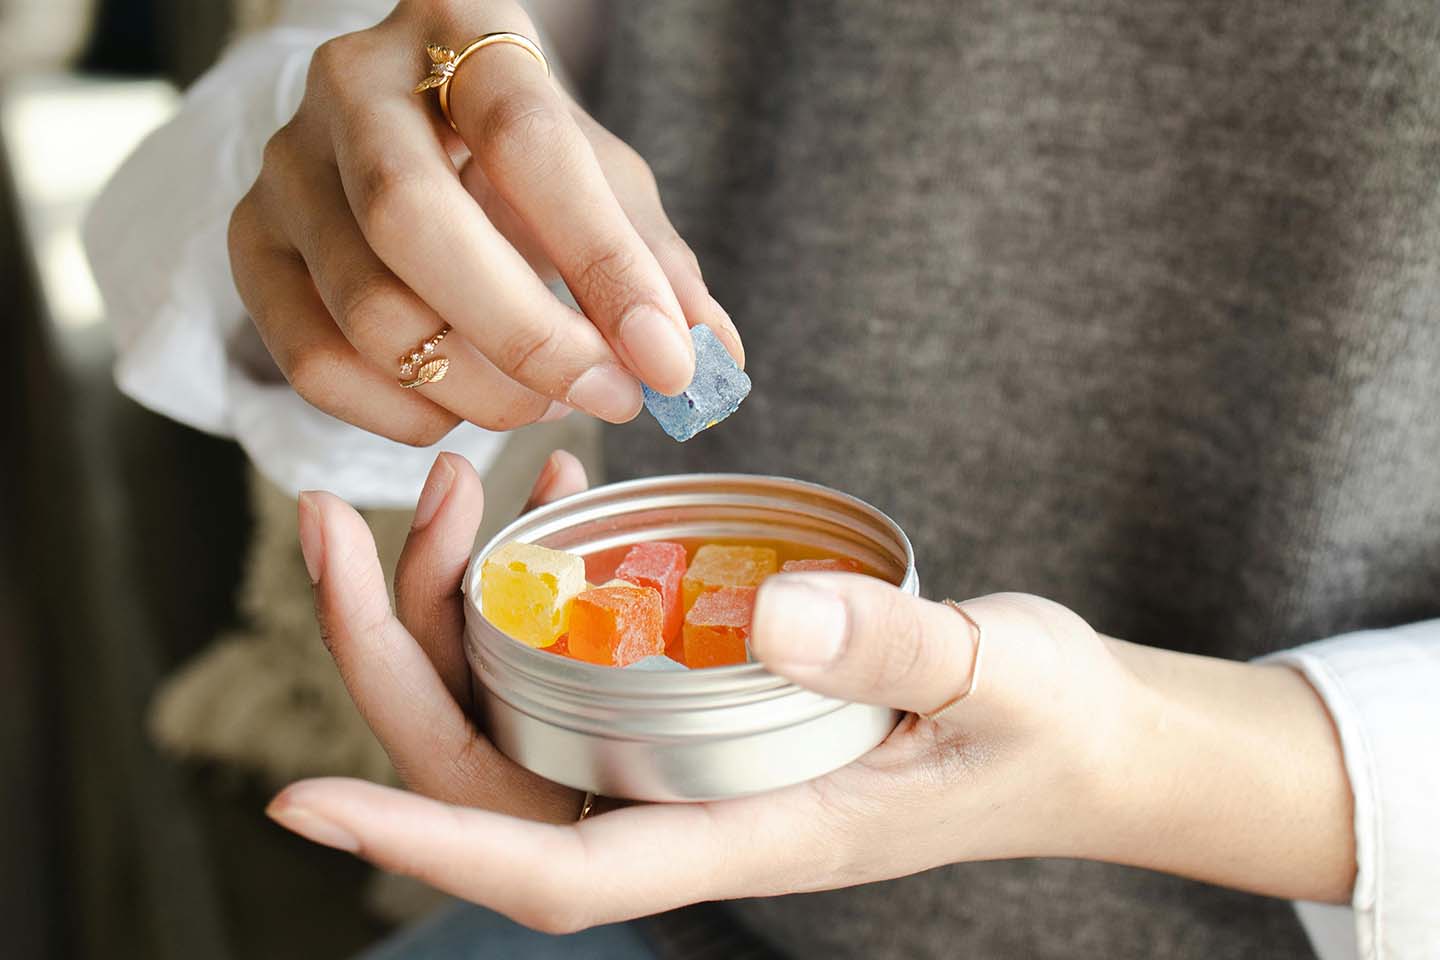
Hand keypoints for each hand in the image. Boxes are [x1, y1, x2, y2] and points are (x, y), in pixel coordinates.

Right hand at [228, 0, 742, 444]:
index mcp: (458, 29)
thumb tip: (712, 359)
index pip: (526, 139)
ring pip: (369, 313)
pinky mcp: (250, 245)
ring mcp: (286, 167)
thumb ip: (656, 263)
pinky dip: (408, 412)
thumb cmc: (523, 158)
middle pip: (413, 223)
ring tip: (549, 396)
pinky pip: (315, 364)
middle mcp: (351, 83)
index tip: (667, 360)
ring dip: (482, 389)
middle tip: (610, 396)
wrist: (410, 134)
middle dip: (528, 339)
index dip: (602, 262)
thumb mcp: (603, 181)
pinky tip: (464, 402)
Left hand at [272, 473, 1356, 933]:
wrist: (1080, 738)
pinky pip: (579, 663)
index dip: (426, 841)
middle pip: (492, 769)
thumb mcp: (999, 675)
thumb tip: (769, 611)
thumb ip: (899, 646)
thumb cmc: (1045, 725)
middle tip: (338, 521)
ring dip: (448, 605)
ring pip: (516, 710)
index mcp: (753, 832)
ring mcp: (690, 759)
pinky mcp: (702, 708)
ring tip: (446, 478)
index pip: (559, 868)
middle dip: (390, 659)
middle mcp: (694, 807)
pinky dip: (537, 583)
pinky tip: (559, 492)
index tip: (301, 800)